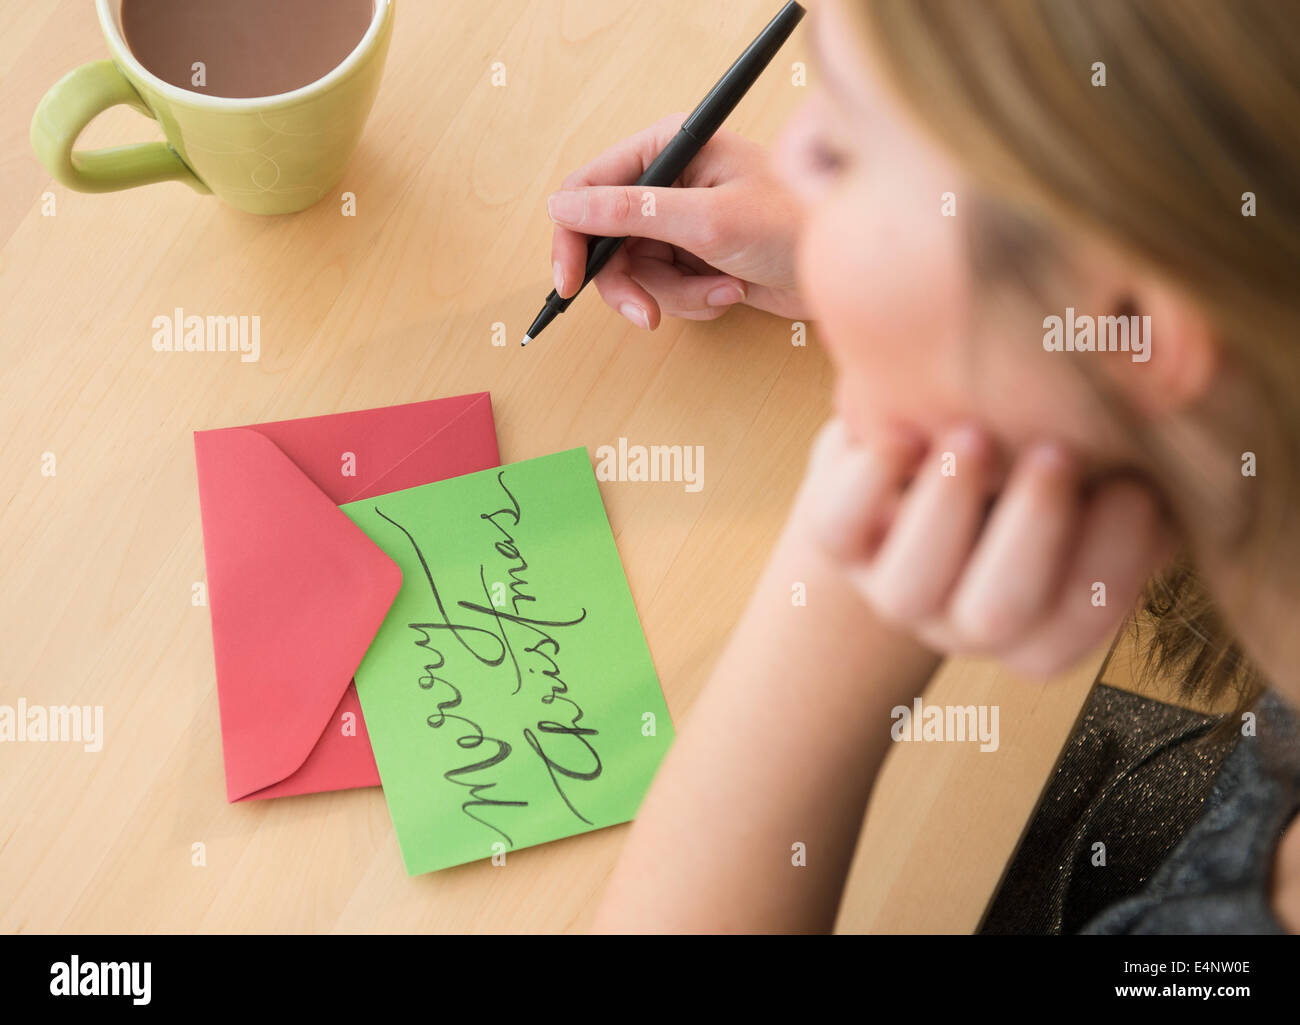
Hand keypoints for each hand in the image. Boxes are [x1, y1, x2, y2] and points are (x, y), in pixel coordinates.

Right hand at [548, 113, 808, 328]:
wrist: (846, 271)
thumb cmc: (795, 226)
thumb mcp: (706, 221)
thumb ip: (631, 212)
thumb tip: (564, 206)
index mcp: (670, 146)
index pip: (589, 187)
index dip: (572, 237)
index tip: (569, 282)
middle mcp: (671, 180)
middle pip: (608, 242)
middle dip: (633, 283)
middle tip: (650, 314)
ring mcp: (684, 222)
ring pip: (638, 274)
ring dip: (677, 295)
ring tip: (722, 290)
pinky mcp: (698, 257)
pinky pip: (668, 291)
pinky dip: (696, 302)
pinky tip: (733, 292)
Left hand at [795, 417, 1176, 678]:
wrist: (924, 446)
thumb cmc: (1031, 458)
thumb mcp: (1095, 469)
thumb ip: (1132, 472)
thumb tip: (1165, 440)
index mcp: (1033, 623)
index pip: (1075, 626)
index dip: (1113, 563)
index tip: (1136, 487)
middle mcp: (958, 619)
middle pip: (995, 616)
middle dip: (1033, 534)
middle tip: (1058, 452)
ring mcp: (892, 585)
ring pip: (908, 590)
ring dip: (946, 509)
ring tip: (974, 434)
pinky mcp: (838, 539)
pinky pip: (833, 531)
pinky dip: (863, 480)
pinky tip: (901, 432)